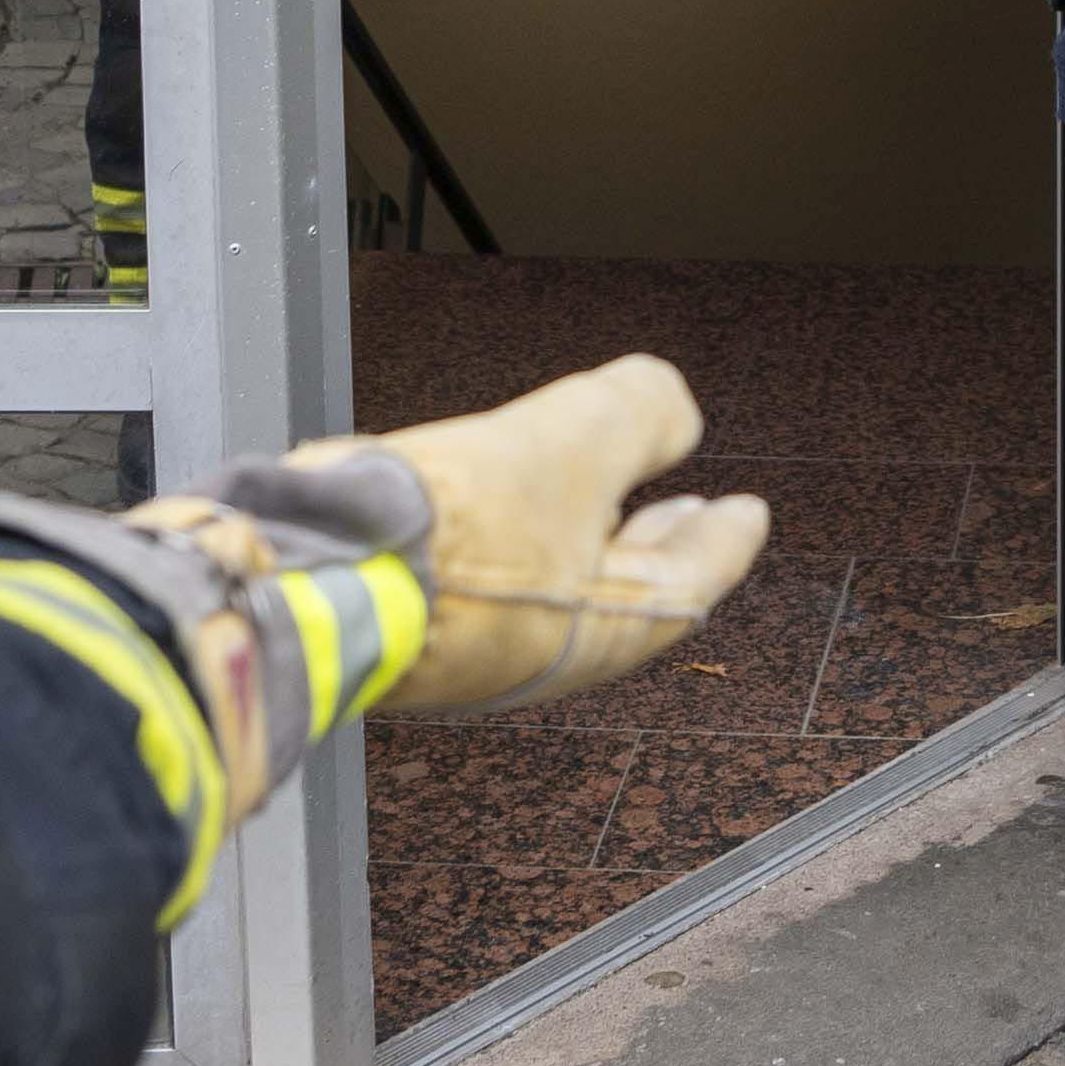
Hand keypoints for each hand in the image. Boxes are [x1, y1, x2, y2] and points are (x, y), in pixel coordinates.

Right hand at [150, 355, 775, 718]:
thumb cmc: (454, 528)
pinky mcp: (415, 634)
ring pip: (554, 587)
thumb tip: (676, 411)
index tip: (751, 509)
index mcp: (611, 628)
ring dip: (587, 536)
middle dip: (659, 541)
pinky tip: (496, 510)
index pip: (693, 578)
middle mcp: (550, 654)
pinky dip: (518, 544)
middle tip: (691, 509)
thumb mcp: (570, 441)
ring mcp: (479, 651)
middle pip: (627, 592)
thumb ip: (637, 415)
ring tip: (600, 498)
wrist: (313, 578)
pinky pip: (491, 586)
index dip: (726, 536)